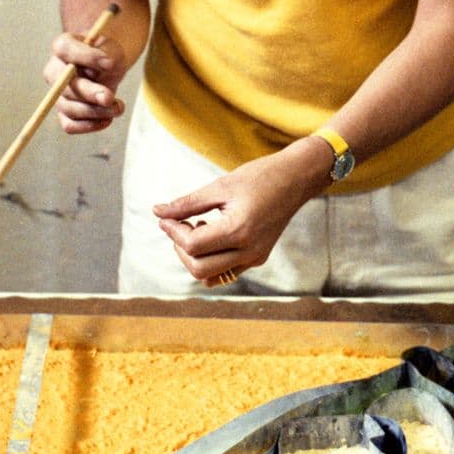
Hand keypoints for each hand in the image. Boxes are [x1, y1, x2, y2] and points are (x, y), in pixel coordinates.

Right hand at [44, 26, 125, 135]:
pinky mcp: (65, 112)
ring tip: (118, 107)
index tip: (110, 63)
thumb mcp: (112, 48)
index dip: (86, 57)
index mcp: (62, 47)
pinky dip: (89, 125)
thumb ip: (109, 53)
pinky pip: (70, 125)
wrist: (107, 67)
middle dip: (89, 93)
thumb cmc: (107, 54)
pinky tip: (108, 119)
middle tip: (109, 97)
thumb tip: (107, 66)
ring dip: (95, 111)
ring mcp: (57, 94)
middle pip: (64, 85)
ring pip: (68, 108)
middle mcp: (54, 71)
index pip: (65, 49)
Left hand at [154, 138, 331, 282]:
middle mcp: (248, 251)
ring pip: (210, 276)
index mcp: (239, 230)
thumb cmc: (259, 177)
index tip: (166, 216)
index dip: (172, 231)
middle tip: (179, 224)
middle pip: (198, 268)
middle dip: (180, 248)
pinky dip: (210, 261)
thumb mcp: (220, 186)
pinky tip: (211, 236)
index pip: (192, 245)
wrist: (296, 179)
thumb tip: (158, 212)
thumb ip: (187, 203)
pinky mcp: (258, 258)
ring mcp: (255, 258)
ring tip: (198, 229)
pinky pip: (224, 273)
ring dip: (194, 258)